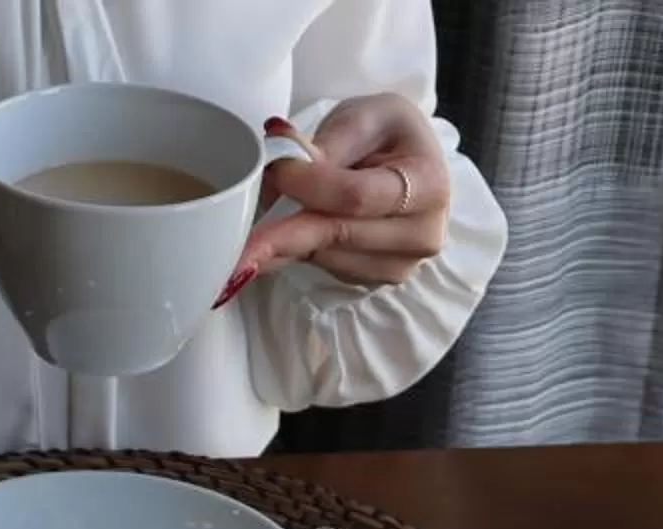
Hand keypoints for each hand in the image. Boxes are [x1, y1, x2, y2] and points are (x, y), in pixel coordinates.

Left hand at [220, 95, 454, 304]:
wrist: (410, 163)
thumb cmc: (389, 134)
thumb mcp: (366, 116)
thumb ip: (330, 141)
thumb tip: (283, 153)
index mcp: (429, 184)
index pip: (356, 196)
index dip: (310, 185)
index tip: (274, 168)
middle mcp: (421, 233)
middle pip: (337, 234)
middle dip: (280, 234)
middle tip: (234, 249)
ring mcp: (399, 264)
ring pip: (325, 255)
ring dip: (283, 239)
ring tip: (257, 220)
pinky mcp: (374, 279)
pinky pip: (324, 267)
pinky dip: (296, 250)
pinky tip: (280, 235)